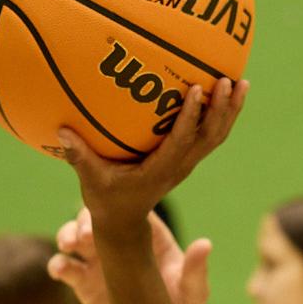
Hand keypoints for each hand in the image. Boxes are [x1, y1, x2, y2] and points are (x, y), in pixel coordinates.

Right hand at [49, 208, 211, 303]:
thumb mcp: (194, 290)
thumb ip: (196, 270)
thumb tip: (205, 244)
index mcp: (145, 232)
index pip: (127, 207)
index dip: (115, 205)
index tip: (109, 213)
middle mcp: (117, 240)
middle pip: (94, 217)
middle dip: (85, 220)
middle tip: (85, 235)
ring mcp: (97, 258)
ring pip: (73, 236)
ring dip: (66, 235)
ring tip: (69, 245)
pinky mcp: (83, 281)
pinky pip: (64, 267)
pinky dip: (58, 264)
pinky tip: (60, 270)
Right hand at [57, 78, 247, 245]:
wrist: (124, 223)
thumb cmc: (106, 200)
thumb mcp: (91, 180)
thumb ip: (79, 157)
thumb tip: (61, 131)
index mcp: (160, 170)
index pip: (181, 141)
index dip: (190, 116)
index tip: (197, 90)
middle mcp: (180, 166)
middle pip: (210, 136)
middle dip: (223, 109)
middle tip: (230, 80)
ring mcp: (186, 163)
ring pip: (216, 135)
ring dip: (230, 110)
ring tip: (241, 82)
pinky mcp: (186, 159)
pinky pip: (209, 135)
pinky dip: (221, 115)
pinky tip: (224, 93)